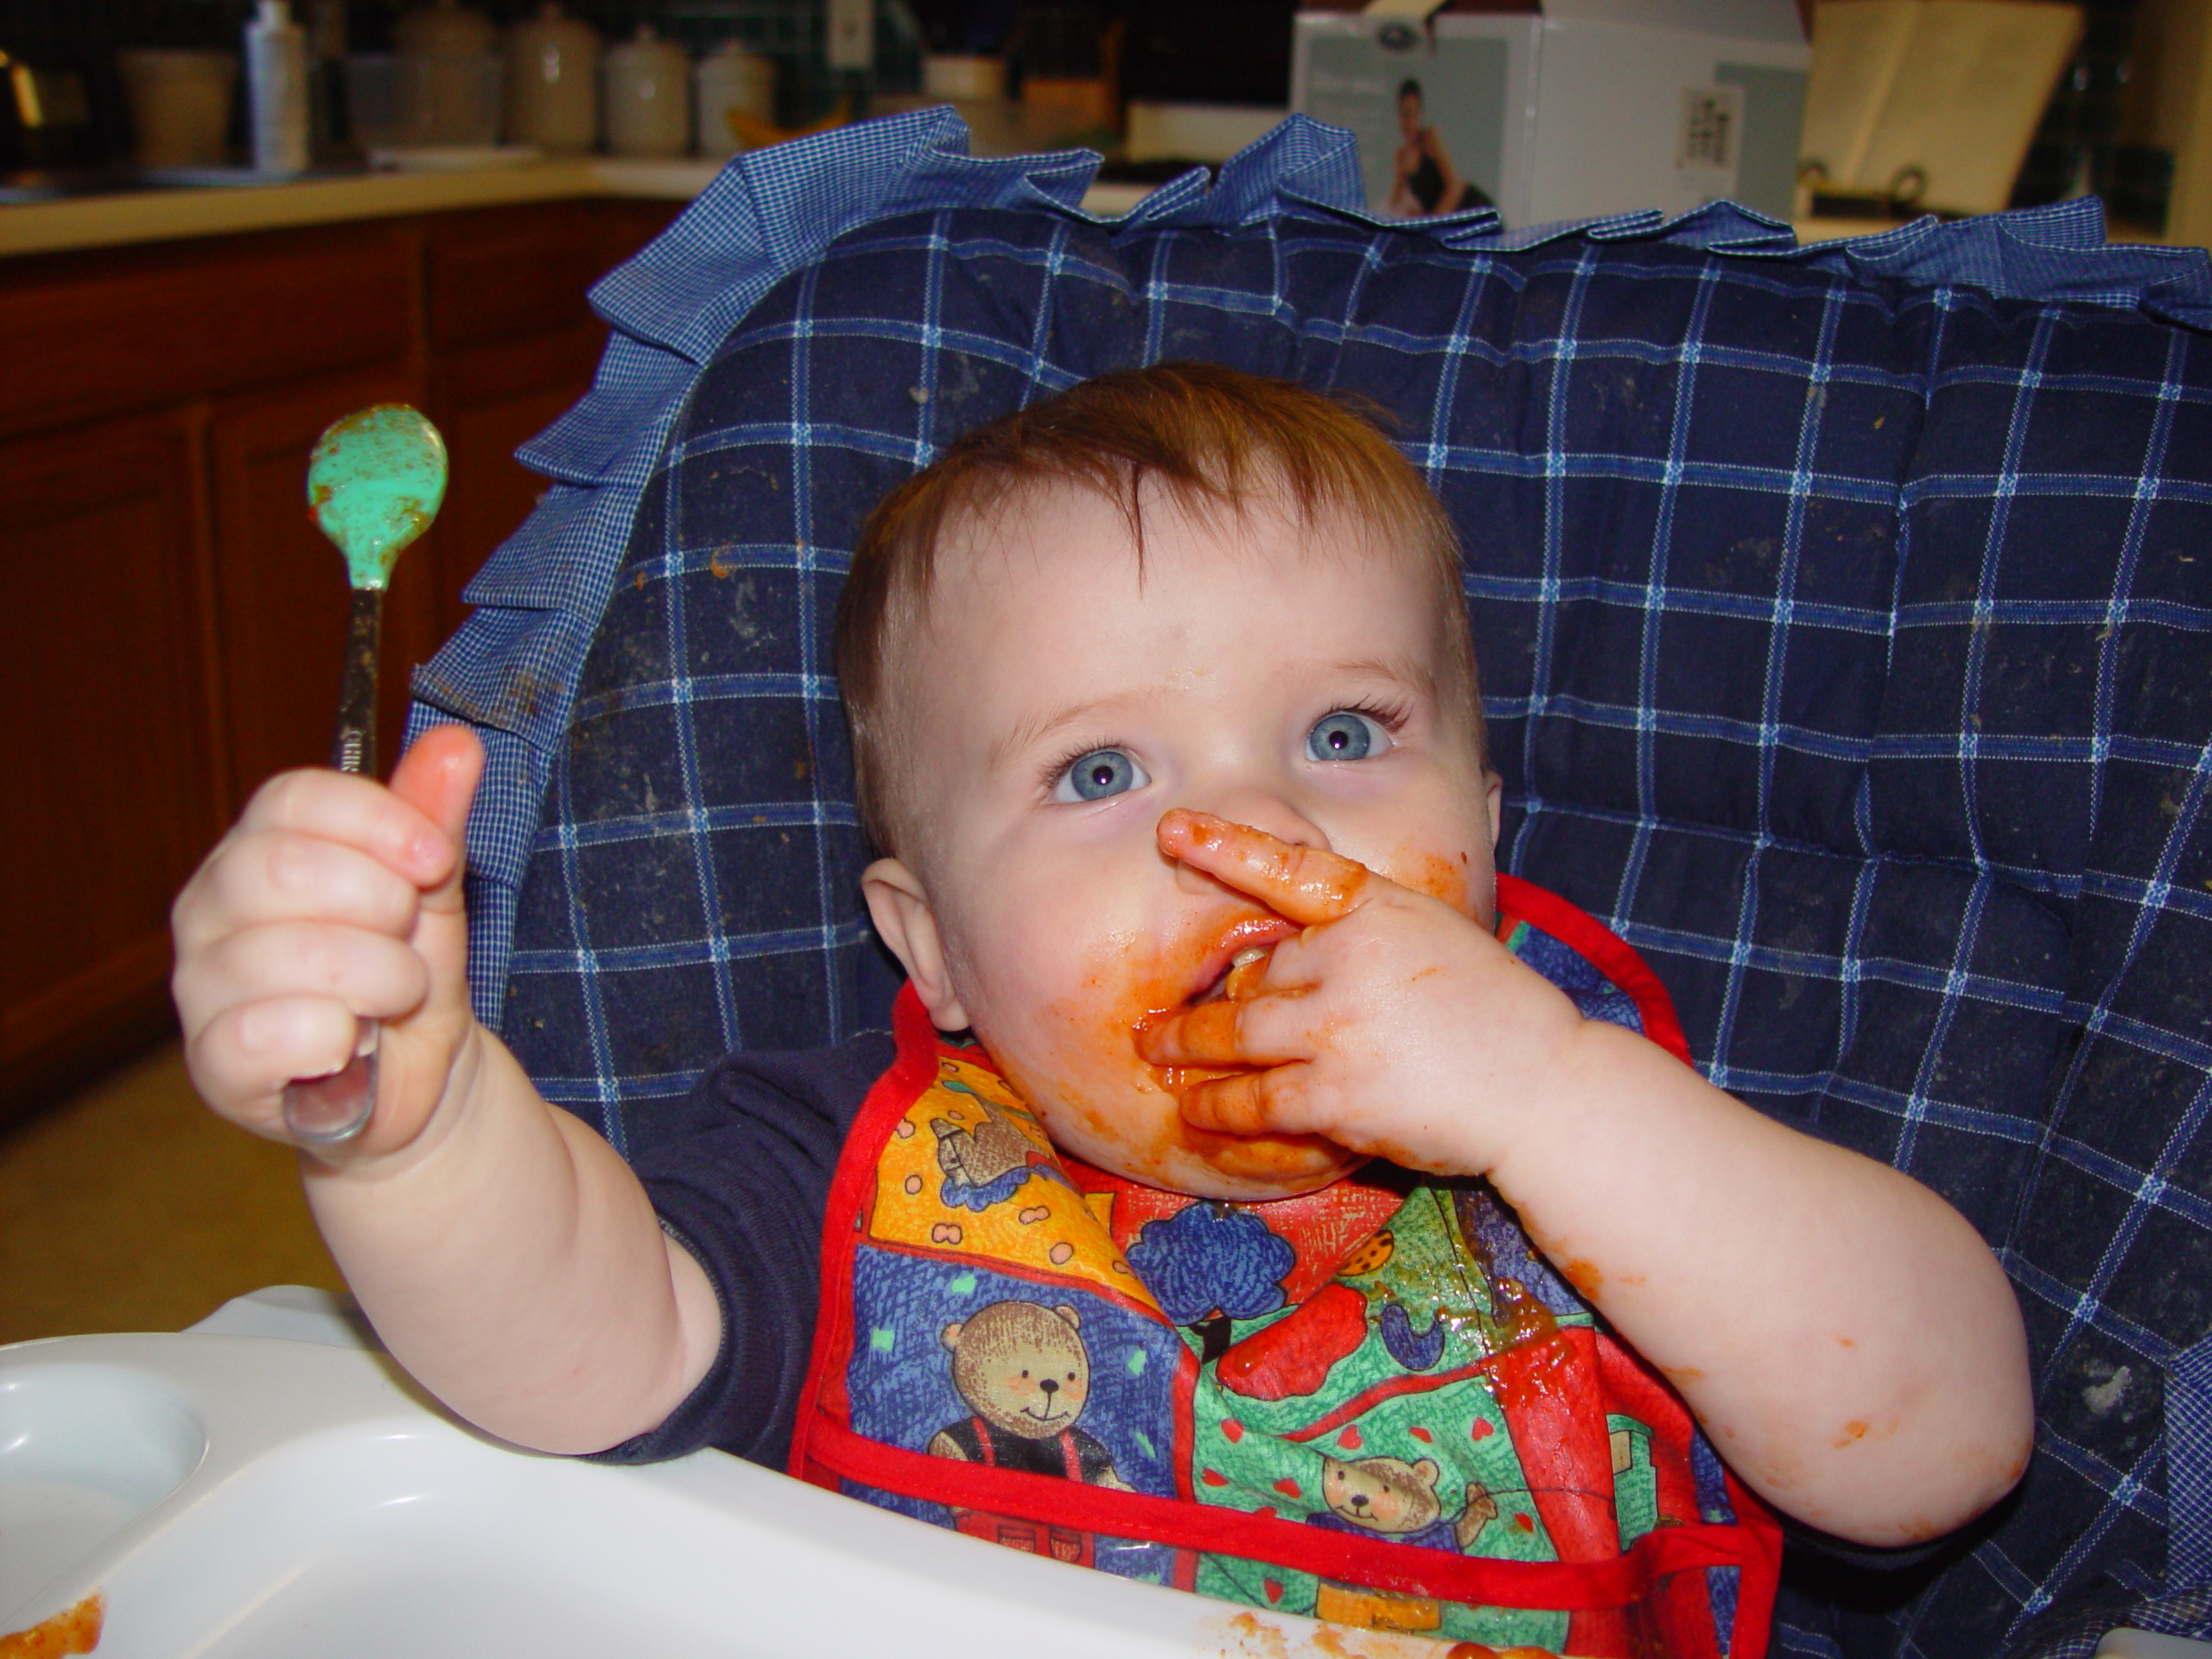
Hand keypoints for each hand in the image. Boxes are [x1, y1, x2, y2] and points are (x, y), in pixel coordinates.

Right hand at [172, 725, 484, 1161]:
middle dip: (381, 905)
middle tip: (408, 938)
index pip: (291, 798)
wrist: (421, 1079)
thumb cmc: (408, 973)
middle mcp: (210, 908)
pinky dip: (330, 1037)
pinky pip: (262, 1035)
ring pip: (286, 954)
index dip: (375, 822)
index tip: (434, 860)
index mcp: (257, 848)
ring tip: (394, 996)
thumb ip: (433, 818)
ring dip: (379, 978)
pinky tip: (350, 1043)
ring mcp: (201, 985)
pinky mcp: (212, 1063)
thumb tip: (457, 744)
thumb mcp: (431, 891)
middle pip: (283, 868)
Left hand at [1134, 810, 1586, 1176]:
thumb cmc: (1496, 1014)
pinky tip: (1197, 1111)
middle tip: (1161, 1025)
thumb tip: (1276, 964)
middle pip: (1254, 975)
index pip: (1288, 869)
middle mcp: (1351, 957)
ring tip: (1157, 1057)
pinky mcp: (1337, 1094)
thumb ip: (1362, 937)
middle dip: (1214, 1005)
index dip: (1225, 847)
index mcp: (1379, 908)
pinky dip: (1218, 1108)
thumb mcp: (1435, 935)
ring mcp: (1339, 1026)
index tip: (1173, 830)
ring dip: (1187, 1051)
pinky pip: (1255, 1099)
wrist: (1545, 1087)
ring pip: (1234, 1036)